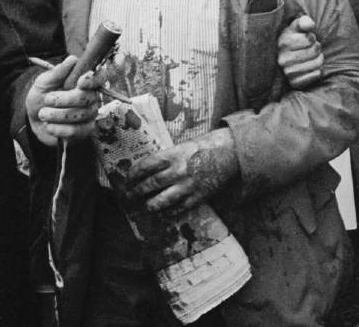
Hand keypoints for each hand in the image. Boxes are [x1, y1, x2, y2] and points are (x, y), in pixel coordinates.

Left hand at [26, 54, 118, 146]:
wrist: (34, 120)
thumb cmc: (42, 96)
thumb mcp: (43, 82)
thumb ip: (57, 72)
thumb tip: (72, 60)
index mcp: (85, 80)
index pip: (101, 76)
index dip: (94, 79)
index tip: (81, 82)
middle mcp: (93, 96)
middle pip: (89, 97)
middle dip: (65, 99)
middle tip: (47, 99)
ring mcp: (91, 114)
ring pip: (83, 115)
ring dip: (59, 115)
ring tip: (43, 114)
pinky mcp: (85, 131)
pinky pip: (79, 131)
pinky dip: (61, 129)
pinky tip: (49, 126)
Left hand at [123, 129, 239, 215]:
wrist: (232, 153)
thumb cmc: (206, 147)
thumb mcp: (184, 147)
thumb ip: (168, 158)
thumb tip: (148, 170)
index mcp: (174, 154)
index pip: (146, 166)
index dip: (133, 174)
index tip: (127, 179)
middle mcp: (178, 170)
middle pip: (150, 184)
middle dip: (136, 191)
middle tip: (129, 195)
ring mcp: (188, 185)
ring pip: (162, 200)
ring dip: (150, 205)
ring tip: (145, 207)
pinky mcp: (198, 196)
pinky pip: (179, 208)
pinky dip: (169, 212)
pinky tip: (164, 212)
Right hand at [277, 15, 322, 88]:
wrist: (284, 59)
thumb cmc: (293, 40)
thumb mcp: (296, 27)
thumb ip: (303, 22)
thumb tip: (309, 25)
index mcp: (283, 42)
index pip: (310, 38)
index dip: (312, 37)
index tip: (306, 39)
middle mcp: (283, 59)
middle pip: (315, 50)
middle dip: (316, 47)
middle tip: (310, 49)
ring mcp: (288, 72)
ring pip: (318, 63)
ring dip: (319, 58)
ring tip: (312, 57)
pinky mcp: (295, 83)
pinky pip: (317, 74)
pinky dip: (318, 70)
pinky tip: (310, 67)